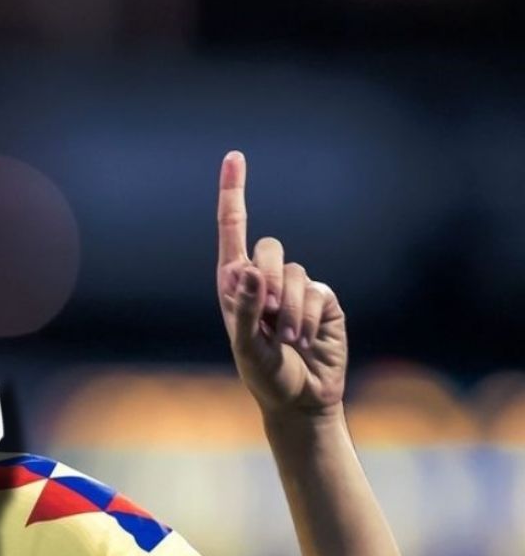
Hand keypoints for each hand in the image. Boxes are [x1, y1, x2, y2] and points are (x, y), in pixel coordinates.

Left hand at [216, 151, 347, 417]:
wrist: (301, 399)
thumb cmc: (264, 376)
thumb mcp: (245, 348)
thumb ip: (242, 310)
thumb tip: (246, 271)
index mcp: (234, 285)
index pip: (232, 230)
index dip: (233, 193)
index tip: (235, 156)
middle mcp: (263, 280)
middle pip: (267, 247)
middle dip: (266, 281)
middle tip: (265, 319)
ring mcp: (294, 288)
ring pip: (293, 273)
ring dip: (288, 310)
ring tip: (286, 340)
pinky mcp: (322, 300)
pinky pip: (316, 292)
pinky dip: (307, 317)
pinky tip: (305, 339)